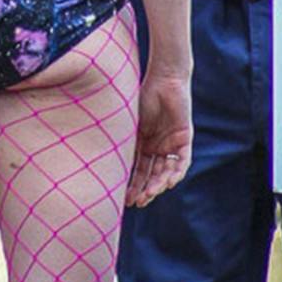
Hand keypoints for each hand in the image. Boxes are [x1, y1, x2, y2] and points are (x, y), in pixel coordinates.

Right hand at [128, 69, 192, 206]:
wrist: (163, 79)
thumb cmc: (142, 96)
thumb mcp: (129, 124)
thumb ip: (121, 141)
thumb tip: (97, 158)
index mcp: (142, 144)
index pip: (138, 170)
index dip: (132, 186)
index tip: (125, 200)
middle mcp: (157, 147)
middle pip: (152, 174)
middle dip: (145, 190)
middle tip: (138, 202)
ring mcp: (171, 143)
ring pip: (167, 171)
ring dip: (159, 184)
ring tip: (150, 194)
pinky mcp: (184, 138)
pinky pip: (182, 161)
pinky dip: (177, 172)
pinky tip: (169, 183)